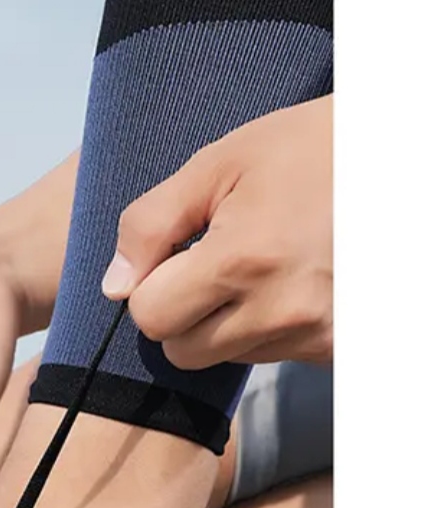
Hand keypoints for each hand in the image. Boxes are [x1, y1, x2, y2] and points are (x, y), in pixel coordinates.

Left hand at [102, 96, 332, 367]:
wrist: (395, 160)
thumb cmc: (307, 149)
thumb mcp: (218, 164)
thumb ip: (152, 224)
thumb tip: (114, 287)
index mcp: (243, 261)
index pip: (151, 318)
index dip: (151, 287)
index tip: (177, 257)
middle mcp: (281, 310)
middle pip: (182, 352)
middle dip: (183, 313)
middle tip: (216, 262)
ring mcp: (315, 334)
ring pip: (224, 358)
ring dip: (226, 323)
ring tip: (262, 264)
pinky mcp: (337, 346)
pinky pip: (271, 356)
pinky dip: (267, 328)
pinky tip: (290, 282)